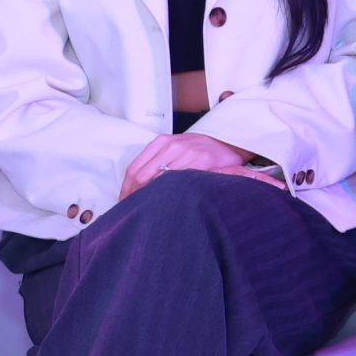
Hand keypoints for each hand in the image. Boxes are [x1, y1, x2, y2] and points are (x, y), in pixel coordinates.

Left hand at [121, 132, 253, 199]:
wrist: (230, 142)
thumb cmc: (200, 150)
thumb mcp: (176, 149)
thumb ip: (158, 162)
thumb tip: (136, 186)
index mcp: (161, 142)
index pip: (133, 169)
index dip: (126, 190)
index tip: (125, 203)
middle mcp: (171, 145)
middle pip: (141, 176)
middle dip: (134, 197)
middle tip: (134, 212)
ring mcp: (187, 152)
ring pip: (158, 180)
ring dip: (151, 198)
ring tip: (149, 211)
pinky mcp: (202, 161)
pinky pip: (180, 180)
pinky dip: (171, 193)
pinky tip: (170, 203)